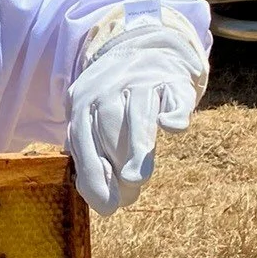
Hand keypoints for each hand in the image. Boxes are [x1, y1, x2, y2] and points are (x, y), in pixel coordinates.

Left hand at [67, 14, 206, 215]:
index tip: (107, 206)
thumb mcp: (92, 121)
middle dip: (116, 162)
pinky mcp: (171, 80)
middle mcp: (108, 88)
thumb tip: (104, 202)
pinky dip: (174, 111)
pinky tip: (171, 128)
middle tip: (128, 192)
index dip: (93, 174)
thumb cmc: (113, 103)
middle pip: (109, 125)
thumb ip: (93, 156)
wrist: (143, 51)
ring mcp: (140, 81)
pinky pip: (173, 97)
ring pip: (138, 112)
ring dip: (138, 145)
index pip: (82, 139)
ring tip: (138, 177)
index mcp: (82, 102)